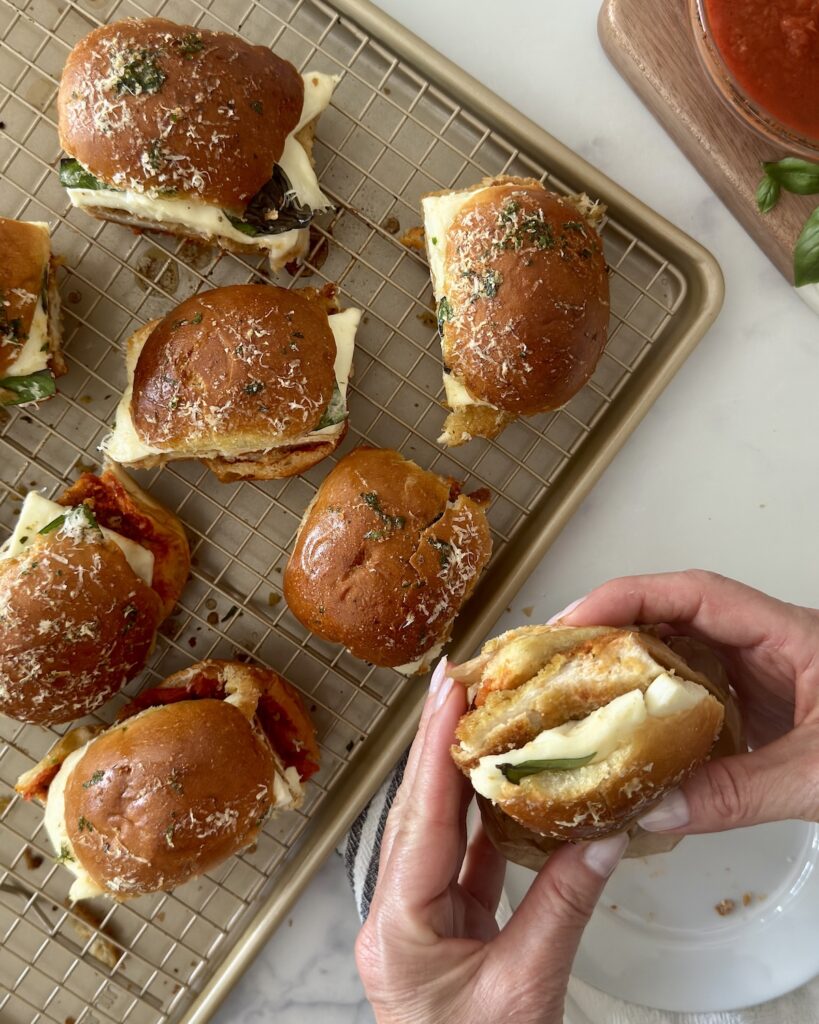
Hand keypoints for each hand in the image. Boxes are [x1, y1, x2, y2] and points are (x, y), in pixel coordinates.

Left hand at [355, 661, 626, 1023]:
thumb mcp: (525, 991)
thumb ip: (561, 910)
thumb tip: (599, 839)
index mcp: (396, 928)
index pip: (419, 819)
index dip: (435, 747)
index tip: (446, 689)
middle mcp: (396, 916)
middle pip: (418, 813)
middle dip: (438, 745)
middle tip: (459, 684)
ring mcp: (418, 923)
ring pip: (439, 832)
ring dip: (461, 777)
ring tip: (482, 720)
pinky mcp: (445, 930)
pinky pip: (464, 862)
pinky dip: (486, 823)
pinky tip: (505, 789)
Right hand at [555, 569, 818, 833]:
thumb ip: (739, 792)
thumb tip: (650, 811)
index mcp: (787, 633)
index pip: (693, 593)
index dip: (627, 597)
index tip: (573, 621)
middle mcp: (767, 643)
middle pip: (673, 614)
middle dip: (610, 628)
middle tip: (553, 659)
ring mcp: (762, 675)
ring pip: (679, 653)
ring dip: (625, 667)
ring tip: (571, 692)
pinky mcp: (760, 708)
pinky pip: (694, 694)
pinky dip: (652, 707)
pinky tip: (623, 734)